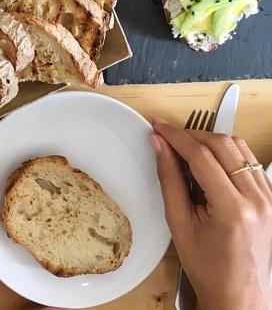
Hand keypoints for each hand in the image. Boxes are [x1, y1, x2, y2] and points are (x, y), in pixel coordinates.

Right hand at [152, 120, 271, 309]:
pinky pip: (250, 161)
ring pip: (239, 147)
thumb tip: (159, 145)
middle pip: (223, 144)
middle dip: (192, 135)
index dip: (176, 136)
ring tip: (189, 153)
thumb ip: (169, 178)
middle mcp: (257, 200)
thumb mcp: (179, 224)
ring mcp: (269, 198)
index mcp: (233, 210)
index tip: (159, 127)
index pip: (201, 155)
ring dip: (211, 142)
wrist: (239, 296)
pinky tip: (210, 166)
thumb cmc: (209, 269)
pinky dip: (228, 155)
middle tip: (170, 138)